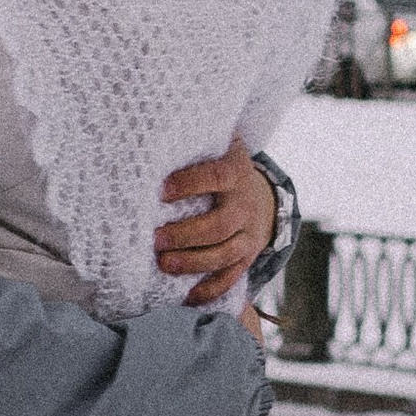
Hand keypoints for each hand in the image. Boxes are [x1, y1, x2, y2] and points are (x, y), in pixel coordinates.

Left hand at [153, 133, 276, 308]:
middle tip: (155, 239)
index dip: (189, 184)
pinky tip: (187, 296)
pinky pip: (231, 276)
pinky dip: (210, 289)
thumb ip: (194, 136)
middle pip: (218, 224)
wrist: (262, 194)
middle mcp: (245, 204)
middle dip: (186, 234)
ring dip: (193, 262)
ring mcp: (248, 233)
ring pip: (224, 253)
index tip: (161, 191)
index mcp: (235, 172)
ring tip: (164, 264)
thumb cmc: (222, 165)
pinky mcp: (247, 256)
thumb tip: (153, 119)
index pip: (214, 176)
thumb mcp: (218, 144)